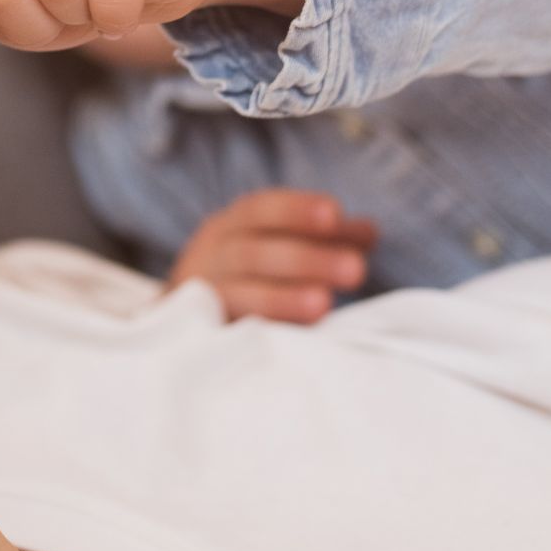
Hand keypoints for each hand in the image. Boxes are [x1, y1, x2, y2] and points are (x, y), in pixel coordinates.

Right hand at [169, 190, 377, 324]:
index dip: (295, 211)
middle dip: (305, 259)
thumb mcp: (277, 246)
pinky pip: (225, 333)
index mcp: (231, 227)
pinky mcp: (201, 336)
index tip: (334, 214)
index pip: (260, 210)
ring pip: (237, 294)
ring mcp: (201, 298)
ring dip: (282, 298)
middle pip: (252, 253)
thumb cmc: (246, 276)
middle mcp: (210, 256)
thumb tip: (369, 232)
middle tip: (356, 270)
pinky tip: (291, 340)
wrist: (182, 322)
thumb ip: (322, 239)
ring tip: (324, 305)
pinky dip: (258, 332)